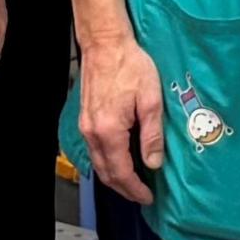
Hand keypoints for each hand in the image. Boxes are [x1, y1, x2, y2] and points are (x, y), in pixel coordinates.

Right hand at [76, 34, 165, 204]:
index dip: (135, 189)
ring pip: (98, 163)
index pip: (121, 172)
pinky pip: (94, 150)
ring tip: (133, 182)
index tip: (148, 196)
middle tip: (141, 195)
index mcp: (109, 130)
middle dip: (124, 189)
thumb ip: (152, 135)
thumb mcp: (150, 100)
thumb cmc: (129, 65)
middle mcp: (92, 132)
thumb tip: (154, 162)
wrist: (105, 43)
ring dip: (114, 177)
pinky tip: (119, 160)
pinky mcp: (85, 119)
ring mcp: (85, 126)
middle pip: (105, 173)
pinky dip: (107, 162)